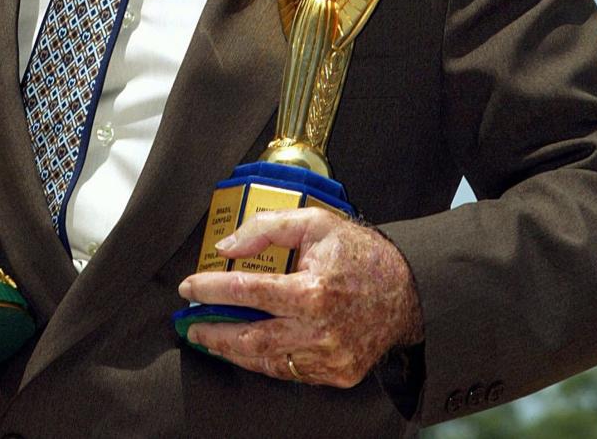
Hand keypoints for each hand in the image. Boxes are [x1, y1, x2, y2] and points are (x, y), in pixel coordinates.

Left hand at [178, 208, 422, 387]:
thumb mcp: (314, 223)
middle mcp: (321, 331)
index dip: (212, 289)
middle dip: (214, 332)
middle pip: (251, 339)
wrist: (406, 289)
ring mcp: (330, 358)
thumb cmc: (358, 252)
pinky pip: (290, 372)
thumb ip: (266, 229)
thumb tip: (226, 246)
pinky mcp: (338, 374)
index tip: (189, 288)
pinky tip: (247, 348)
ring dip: (233, 351)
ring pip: (267, 362)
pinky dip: (264, 360)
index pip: (248, 292)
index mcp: (314, 291)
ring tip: (210, 338)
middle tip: (190, 325)